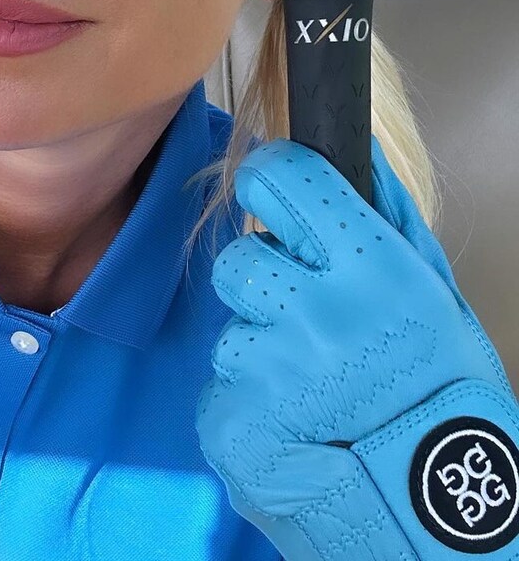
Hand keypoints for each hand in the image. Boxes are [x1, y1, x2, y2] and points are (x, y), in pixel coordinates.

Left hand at [196, 138, 518, 559]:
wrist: (436, 518)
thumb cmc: (447, 397)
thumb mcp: (440, 300)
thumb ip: (393, 221)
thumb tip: (361, 151)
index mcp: (373, 271)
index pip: (284, 176)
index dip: (272, 179)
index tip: (274, 192)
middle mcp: (316, 315)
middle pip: (239, 257)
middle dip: (262, 278)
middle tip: (300, 310)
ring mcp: (271, 374)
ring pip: (230, 332)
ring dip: (261, 352)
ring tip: (311, 387)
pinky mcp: (235, 424)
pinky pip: (221, 391)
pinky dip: (251, 405)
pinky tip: (295, 425)